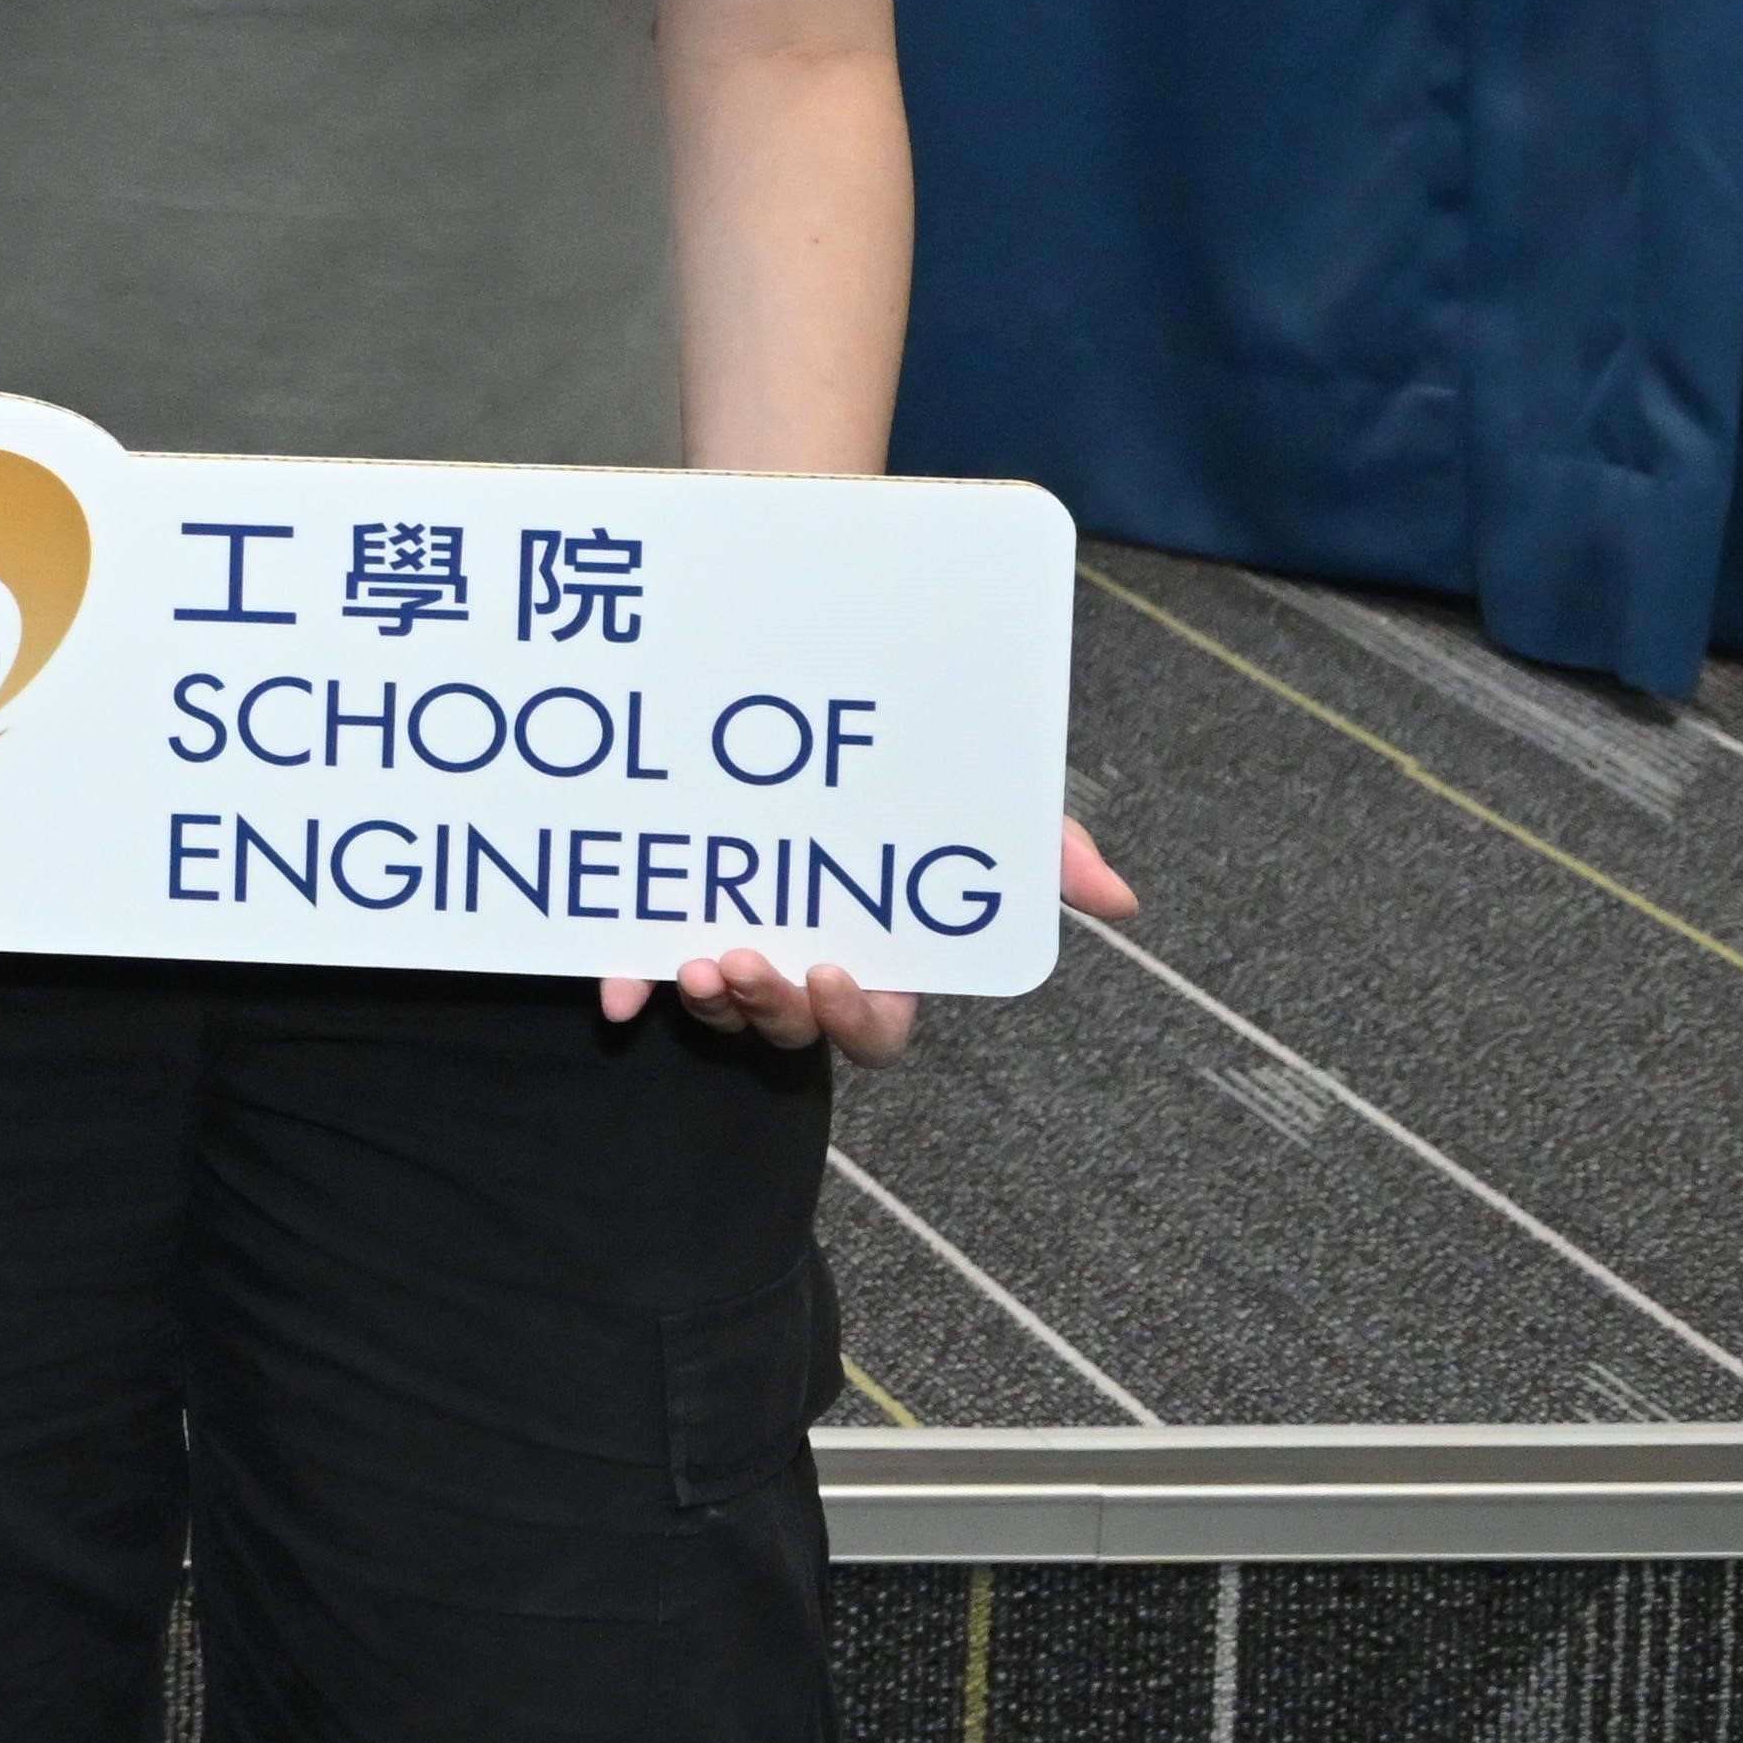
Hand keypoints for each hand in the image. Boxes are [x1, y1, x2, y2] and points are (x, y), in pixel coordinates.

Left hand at [622, 811, 1135, 1064]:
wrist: (772, 715)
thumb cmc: (900, 779)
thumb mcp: (971, 801)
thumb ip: (1040, 848)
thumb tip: (1122, 899)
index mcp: (874, 954)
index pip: (874, 1028)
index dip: (857, 1019)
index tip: (839, 974)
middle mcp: (800, 961)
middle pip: (792, 1027)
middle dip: (774, 1009)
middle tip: (751, 963)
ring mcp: (730, 944)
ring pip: (722, 1009)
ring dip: (711, 1001)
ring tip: (699, 960)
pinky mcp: (662, 925)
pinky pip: (644, 976)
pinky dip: (631, 986)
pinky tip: (620, 989)